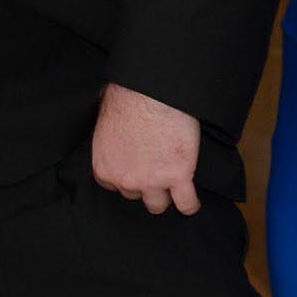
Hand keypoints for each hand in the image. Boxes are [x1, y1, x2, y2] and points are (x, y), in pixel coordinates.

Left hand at [91, 83, 203, 213]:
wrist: (153, 91)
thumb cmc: (128, 96)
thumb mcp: (106, 121)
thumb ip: (109, 140)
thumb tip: (113, 130)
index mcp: (104, 167)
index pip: (114, 186)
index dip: (127, 176)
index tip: (136, 170)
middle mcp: (125, 179)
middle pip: (135, 195)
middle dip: (144, 184)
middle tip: (154, 170)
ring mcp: (152, 181)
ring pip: (158, 204)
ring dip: (165, 195)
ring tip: (174, 187)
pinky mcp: (178, 176)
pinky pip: (186, 204)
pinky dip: (190, 204)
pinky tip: (192, 201)